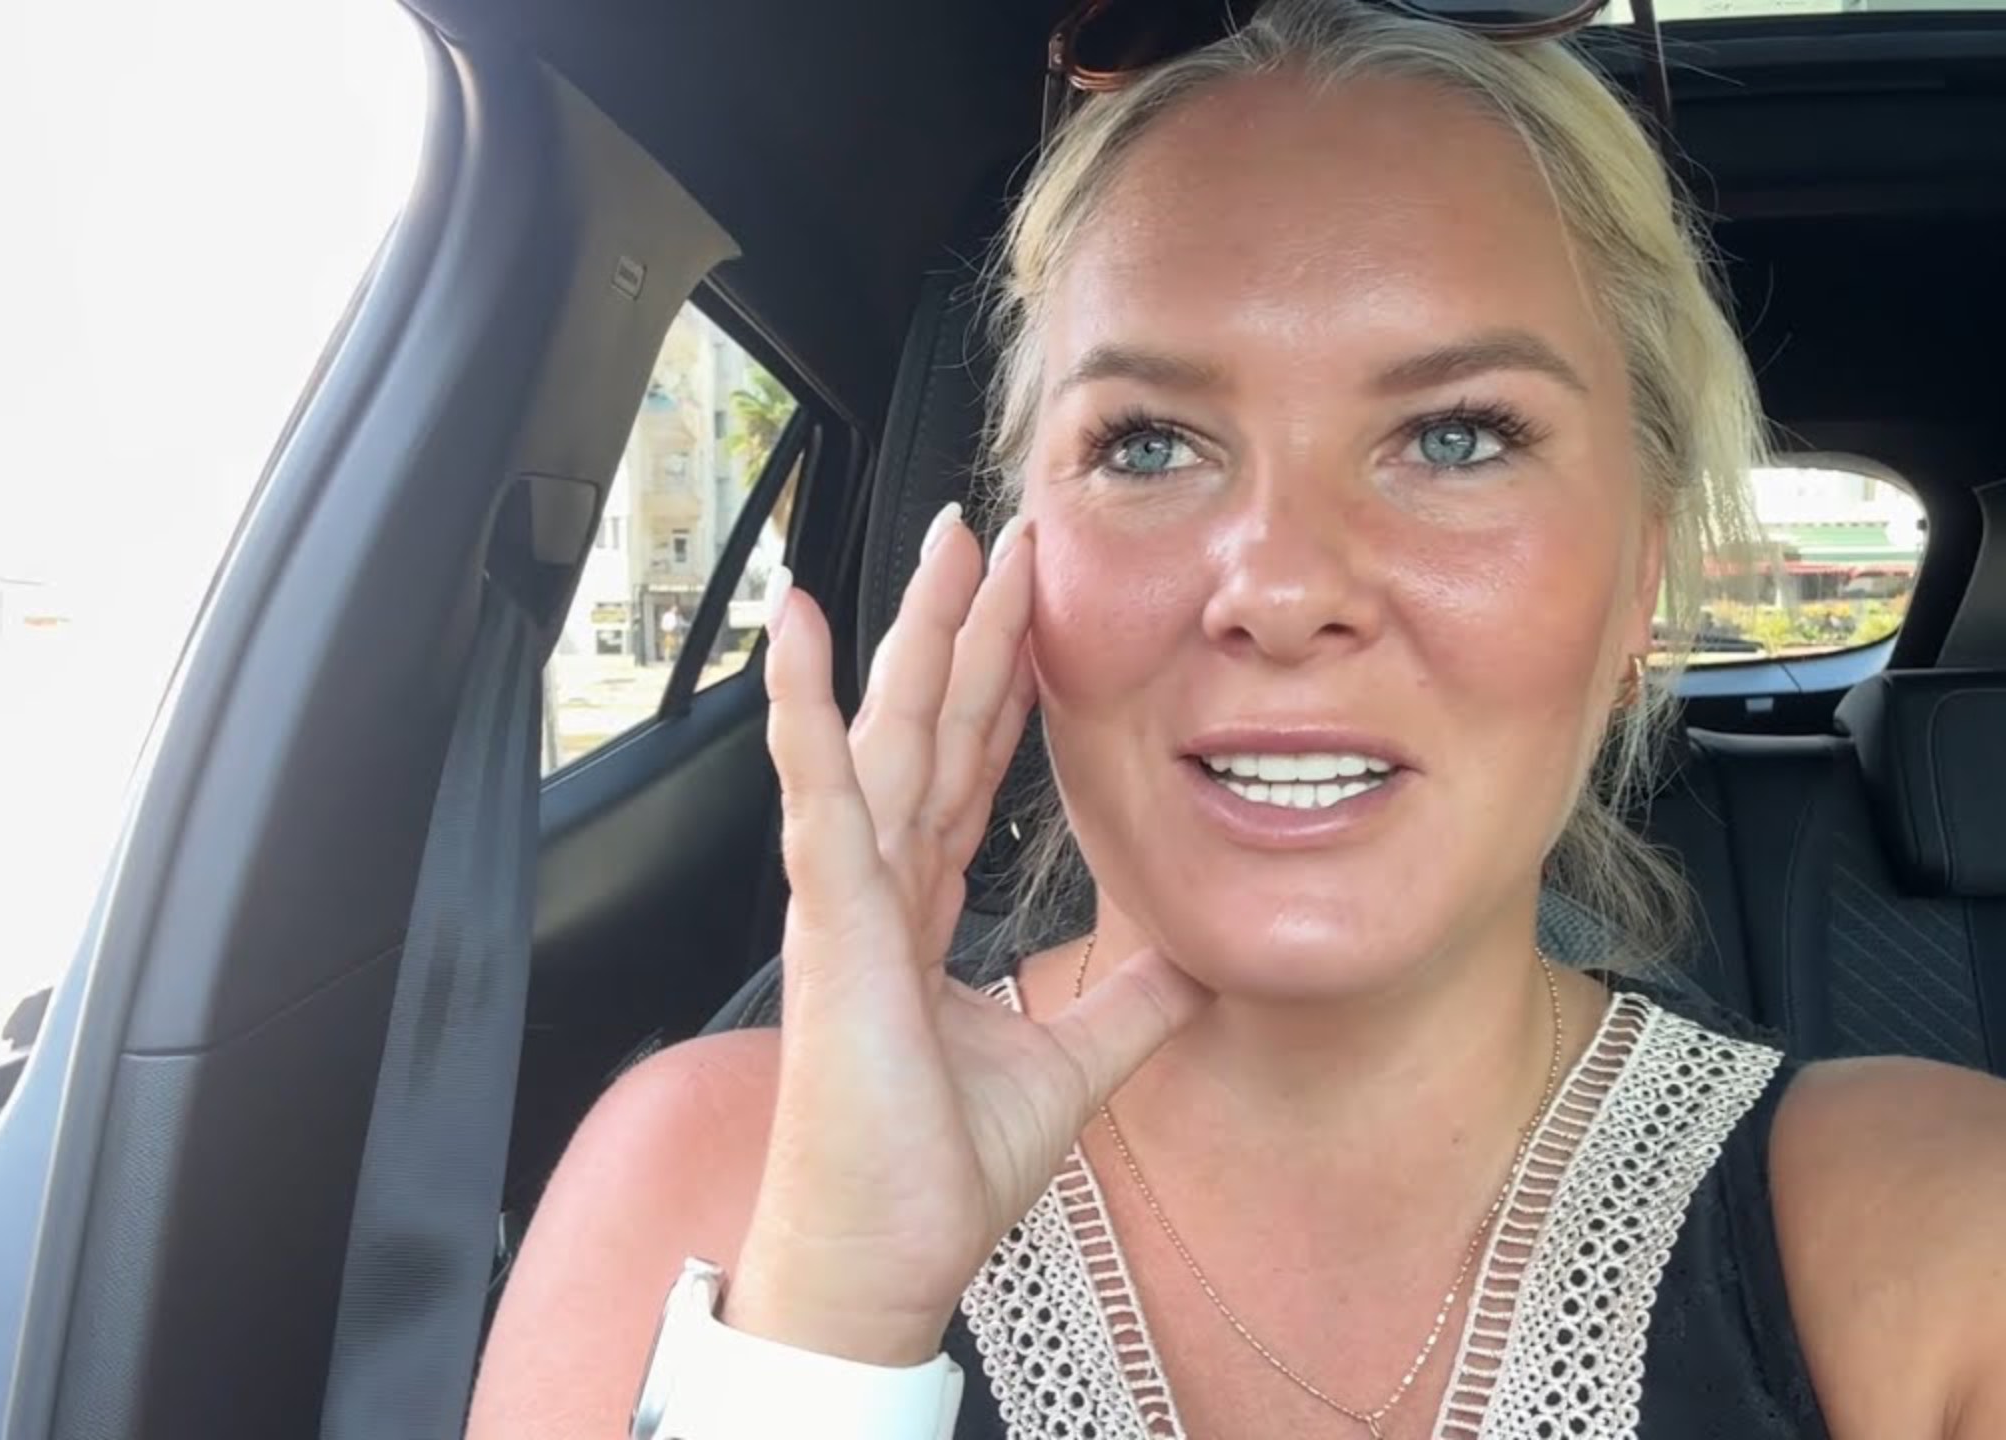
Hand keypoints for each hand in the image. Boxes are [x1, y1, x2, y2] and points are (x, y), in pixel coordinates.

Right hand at [732, 506, 1207, 1364]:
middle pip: (930, 724)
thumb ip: (1129, 1001)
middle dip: (962, 623)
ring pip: (886, 734)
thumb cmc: (940, 1174)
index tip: (1029, 599)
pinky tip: (805, 630)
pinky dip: (808, 710)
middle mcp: (880, 885)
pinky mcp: (830, 925)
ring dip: (911, 632)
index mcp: (922, 909)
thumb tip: (1201, 957)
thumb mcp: (1073, 1062)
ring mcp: (847, 897)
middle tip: (992, 528)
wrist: (881, 1260)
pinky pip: (822, 796)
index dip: (1000, 678)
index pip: (969, 764)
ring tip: (937, 542)